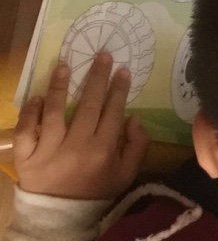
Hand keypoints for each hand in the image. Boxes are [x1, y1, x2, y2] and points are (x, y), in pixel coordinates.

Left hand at [15, 53, 146, 199]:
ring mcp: (48, 152)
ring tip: (64, 65)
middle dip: (97, 77)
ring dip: (60, 87)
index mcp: (102, 151)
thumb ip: (137, 145)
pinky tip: (38, 97)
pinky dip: (29, 113)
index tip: (123, 69)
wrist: (60, 217)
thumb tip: (134, 116)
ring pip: (54, 114)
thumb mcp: (125, 174)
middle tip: (102, 55)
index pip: (113, 112)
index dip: (119, 89)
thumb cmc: (94, 191)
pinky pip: (25, 131)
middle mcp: (76, 148)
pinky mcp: (26, 158)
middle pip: (88, 106)